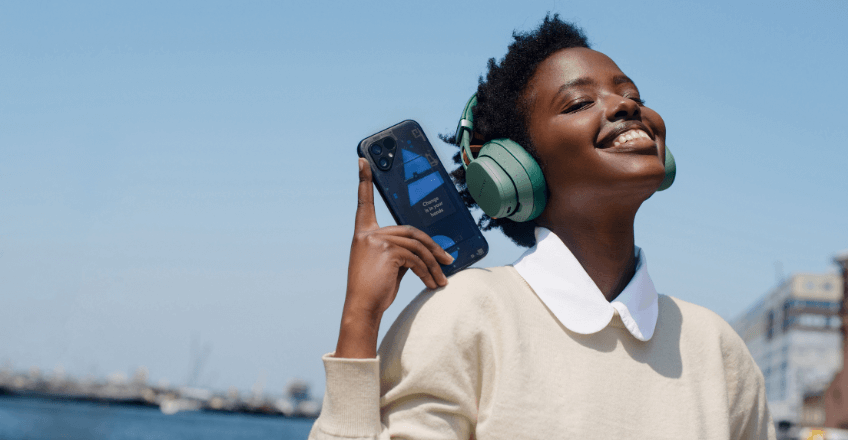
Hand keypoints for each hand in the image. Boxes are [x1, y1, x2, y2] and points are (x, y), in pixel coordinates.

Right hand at [334, 158, 453, 357]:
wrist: (363, 309)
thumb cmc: (375, 291)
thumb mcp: (386, 266)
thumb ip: (399, 251)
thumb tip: (426, 250)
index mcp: (363, 234)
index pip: (364, 203)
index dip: (364, 181)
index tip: (363, 160)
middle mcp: (368, 233)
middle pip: (410, 231)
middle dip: (432, 248)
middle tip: (449, 261)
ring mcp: (376, 240)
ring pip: (417, 246)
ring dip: (434, 265)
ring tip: (442, 280)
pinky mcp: (388, 251)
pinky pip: (416, 258)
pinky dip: (428, 272)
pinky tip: (432, 284)